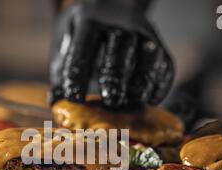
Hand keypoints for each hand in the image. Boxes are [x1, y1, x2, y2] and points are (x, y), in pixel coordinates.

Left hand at [50, 0, 173, 109]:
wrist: (111, 10)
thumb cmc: (82, 36)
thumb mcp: (65, 44)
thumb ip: (61, 73)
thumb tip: (57, 105)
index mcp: (89, 22)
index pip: (82, 52)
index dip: (77, 78)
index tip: (74, 100)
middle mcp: (119, 24)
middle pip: (118, 56)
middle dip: (114, 82)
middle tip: (109, 102)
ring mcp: (143, 34)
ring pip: (147, 62)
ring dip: (138, 87)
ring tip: (128, 106)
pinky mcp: (160, 46)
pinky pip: (165, 68)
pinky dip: (158, 87)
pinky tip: (149, 101)